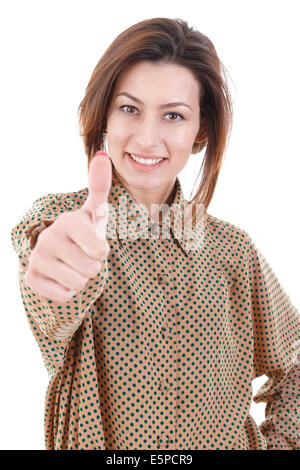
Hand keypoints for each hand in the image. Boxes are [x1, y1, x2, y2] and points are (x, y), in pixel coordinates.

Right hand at [24, 153, 111, 302]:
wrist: (58, 253)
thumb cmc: (82, 233)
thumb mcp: (94, 212)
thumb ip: (100, 187)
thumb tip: (102, 155)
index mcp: (67, 221)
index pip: (100, 252)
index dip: (102, 252)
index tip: (92, 243)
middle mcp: (48, 237)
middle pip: (91, 270)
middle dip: (92, 267)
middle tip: (82, 256)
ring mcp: (37, 258)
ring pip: (78, 284)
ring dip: (81, 279)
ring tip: (73, 265)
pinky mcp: (31, 277)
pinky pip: (65, 295)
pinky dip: (68, 290)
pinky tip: (61, 276)